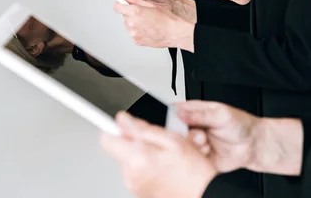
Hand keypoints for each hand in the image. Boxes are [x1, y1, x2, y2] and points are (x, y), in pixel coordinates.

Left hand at [101, 112, 216, 197]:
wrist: (203, 195)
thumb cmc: (193, 172)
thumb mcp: (173, 139)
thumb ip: (144, 128)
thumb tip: (123, 120)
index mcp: (137, 159)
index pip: (107, 139)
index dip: (116, 128)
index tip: (126, 125)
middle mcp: (130, 175)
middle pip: (121, 149)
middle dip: (136, 141)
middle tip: (159, 142)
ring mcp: (134, 186)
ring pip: (130, 160)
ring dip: (143, 154)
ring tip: (165, 156)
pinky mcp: (139, 192)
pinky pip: (137, 172)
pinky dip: (147, 166)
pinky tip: (164, 167)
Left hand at [114, 0, 194, 50]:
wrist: (174, 33)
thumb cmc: (167, 19)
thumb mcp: (151, 5)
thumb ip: (134, 0)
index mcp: (135, 12)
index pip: (117, 6)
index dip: (120, 4)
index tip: (122, 3)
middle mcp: (132, 23)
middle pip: (124, 15)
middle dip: (131, 13)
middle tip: (143, 13)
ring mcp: (133, 33)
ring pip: (129, 24)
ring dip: (135, 22)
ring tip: (148, 22)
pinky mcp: (136, 40)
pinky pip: (133, 33)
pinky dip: (139, 31)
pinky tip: (148, 29)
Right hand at [176, 101, 260, 172]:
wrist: (252, 145)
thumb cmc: (240, 125)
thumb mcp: (221, 114)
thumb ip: (200, 115)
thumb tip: (180, 113)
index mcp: (195, 112)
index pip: (174, 113)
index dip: (172, 120)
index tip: (179, 126)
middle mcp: (193, 127)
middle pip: (175, 132)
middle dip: (186, 136)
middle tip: (200, 135)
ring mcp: (195, 143)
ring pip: (181, 147)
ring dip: (194, 147)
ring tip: (207, 143)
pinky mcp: (199, 157)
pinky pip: (190, 160)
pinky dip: (198, 157)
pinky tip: (208, 152)